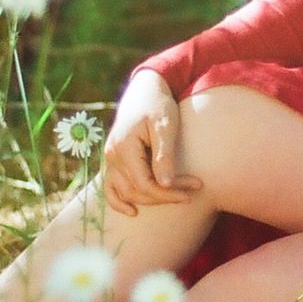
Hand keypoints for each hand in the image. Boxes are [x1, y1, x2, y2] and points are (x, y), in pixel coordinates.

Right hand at [100, 69, 201, 215]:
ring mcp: (110, 158)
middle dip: (166, 195)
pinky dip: (118, 201)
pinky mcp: (113, 159)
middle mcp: (112, 155)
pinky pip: (109, 187)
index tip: (192, 190)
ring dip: (150, 199)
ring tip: (177, 196)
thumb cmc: (158, 104)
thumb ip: (164, 155)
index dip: (169, 192)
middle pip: (137, 190)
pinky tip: (133, 212)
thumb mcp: (165, 126)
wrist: (145, 89)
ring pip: (125, 191)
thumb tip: (165, 185)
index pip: (145, 183)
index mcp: (124, 147)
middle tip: (192, 191)